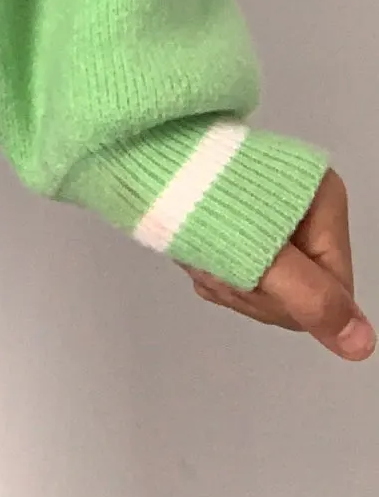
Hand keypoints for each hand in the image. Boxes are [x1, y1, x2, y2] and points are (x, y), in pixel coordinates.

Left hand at [181, 168, 372, 361]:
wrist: (140, 150)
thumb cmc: (204, 199)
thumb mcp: (263, 256)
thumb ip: (313, 300)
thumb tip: (362, 345)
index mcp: (324, 201)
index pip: (335, 287)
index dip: (297, 301)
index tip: (258, 284)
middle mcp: (304, 205)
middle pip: (301, 288)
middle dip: (256, 290)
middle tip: (220, 267)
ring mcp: (269, 211)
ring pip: (267, 281)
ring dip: (231, 282)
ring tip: (203, 257)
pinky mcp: (237, 216)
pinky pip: (241, 264)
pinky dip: (217, 269)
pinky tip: (197, 254)